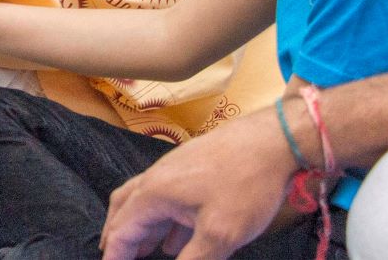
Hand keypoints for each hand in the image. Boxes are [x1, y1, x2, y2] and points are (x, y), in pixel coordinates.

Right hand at [100, 107, 296, 259]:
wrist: (272, 140)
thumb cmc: (244, 186)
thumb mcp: (219, 234)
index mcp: (154, 193)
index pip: (122, 230)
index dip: (115, 255)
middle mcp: (156, 178)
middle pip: (124, 209)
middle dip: (119, 236)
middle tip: (116, 256)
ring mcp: (174, 170)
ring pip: (145, 201)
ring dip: (140, 227)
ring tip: (144, 251)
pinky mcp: (192, 168)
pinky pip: (165, 197)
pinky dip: (162, 219)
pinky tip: (178, 236)